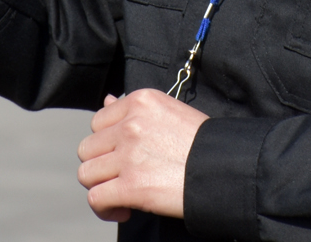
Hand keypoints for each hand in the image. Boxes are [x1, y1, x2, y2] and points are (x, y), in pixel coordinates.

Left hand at [76, 90, 208, 222]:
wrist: (224, 167)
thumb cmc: (203, 143)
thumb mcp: (170, 112)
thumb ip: (134, 110)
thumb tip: (107, 100)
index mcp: (141, 101)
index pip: (98, 121)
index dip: (106, 143)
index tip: (121, 155)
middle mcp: (131, 125)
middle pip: (87, 148)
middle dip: (101, 165)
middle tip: (120, 176)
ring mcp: (129, 155)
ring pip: (86, 173)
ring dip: (101, 187)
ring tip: (121, 194)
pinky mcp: (131, 185)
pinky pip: (96, 198)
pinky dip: (105, 208)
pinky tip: (123, 210)